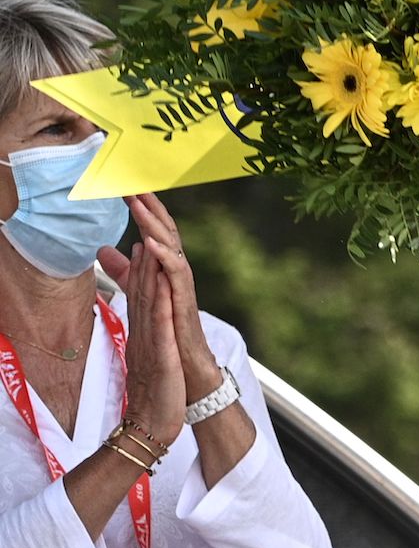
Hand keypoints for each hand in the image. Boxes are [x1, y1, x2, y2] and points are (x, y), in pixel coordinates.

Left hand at [100, 195, 223, 399]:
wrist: (186, 363)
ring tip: (139, 206)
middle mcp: (177, 270)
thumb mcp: (138, 290)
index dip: (141, 209)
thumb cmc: (167, 327)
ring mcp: (183, 284)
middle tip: (134, 184)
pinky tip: (153, 244)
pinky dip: (166, 257)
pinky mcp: (184, 301)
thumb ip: (124, 270)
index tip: (125, 187)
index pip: (153, 230)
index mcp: (165, 266)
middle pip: (165, 231)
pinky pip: (176, 274)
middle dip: (150, 207)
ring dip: (154, 225)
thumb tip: (104, 248)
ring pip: (171, 247)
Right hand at [112, 240, 185, 447]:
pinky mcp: (161, 356)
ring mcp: (151, 342)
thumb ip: (146, 330)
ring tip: (148, 239)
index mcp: (143, 330)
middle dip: (142, 253)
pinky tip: (163, 282)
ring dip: (147, 270)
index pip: (141, 290)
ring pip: (147, 300)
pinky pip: (159, 326)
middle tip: (140, 223)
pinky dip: (161, 302)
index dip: (142, 261)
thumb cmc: (156, 389)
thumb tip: (147, 311)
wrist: (153, 425)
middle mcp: (143, 331)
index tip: (144, 234)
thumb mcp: (149, 354)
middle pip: (141, 287)